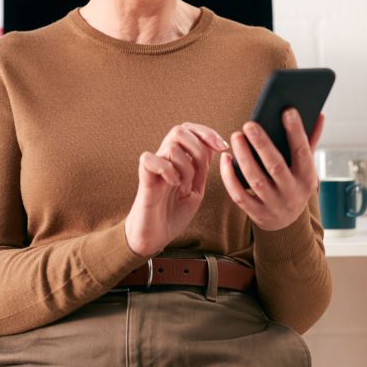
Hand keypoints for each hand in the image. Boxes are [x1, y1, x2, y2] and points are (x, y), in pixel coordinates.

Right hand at [125, 122, 229, 256]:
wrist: (155, 237)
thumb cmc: (173, 214)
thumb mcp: (196, 189)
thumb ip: (203, 168)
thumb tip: (214, 146)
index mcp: (178, 159)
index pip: (189, 129)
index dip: (207, 133)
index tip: (223, 147)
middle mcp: (165, 159)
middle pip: (179, 130)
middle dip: (199, 147)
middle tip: (203, 171)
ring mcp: (154, 167)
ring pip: (171, 146)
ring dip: (185, 167)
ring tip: (184, 188)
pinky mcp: (144, 178)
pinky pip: (151, 159)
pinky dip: (167, 170)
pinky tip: (173, 184)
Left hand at [221, 109, 324, 231]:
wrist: (287, 223)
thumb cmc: (294, 185)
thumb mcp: (306, 167)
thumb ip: (310, 141)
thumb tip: (319, 115)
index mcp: (306, 177)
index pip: (302, 152)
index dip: (296, 132)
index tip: (287, 111)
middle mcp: (291, 192)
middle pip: (275, 166)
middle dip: (262, 144)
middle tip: (249, 124)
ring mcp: (273, 204)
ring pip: (255, 180)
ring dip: (244, 157)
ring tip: (236, 137)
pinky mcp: (256, 213)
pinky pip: (239, 195)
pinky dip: (230, 177)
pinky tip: (226, 158)